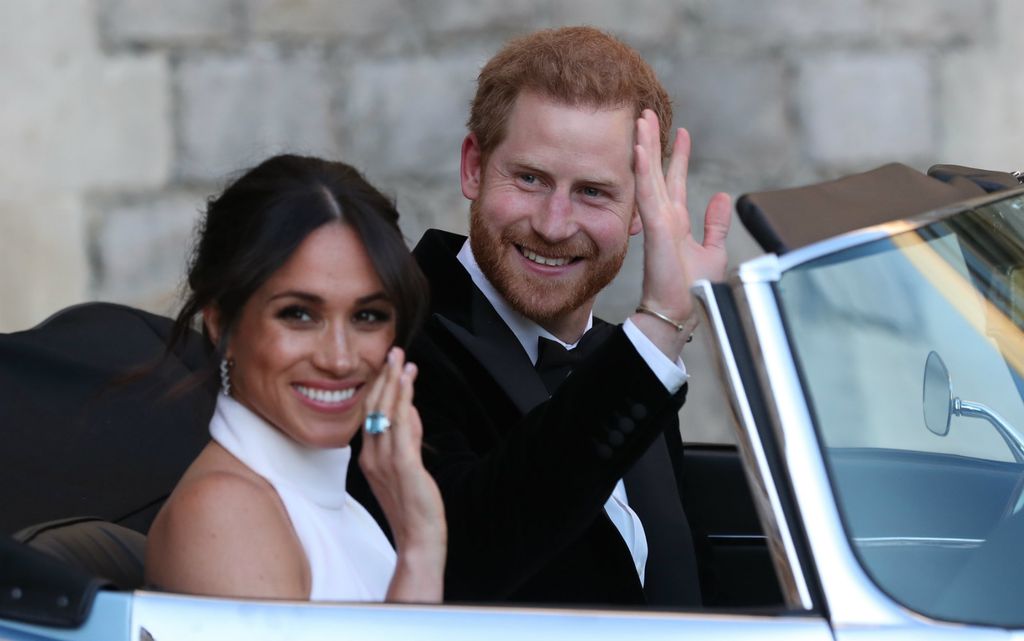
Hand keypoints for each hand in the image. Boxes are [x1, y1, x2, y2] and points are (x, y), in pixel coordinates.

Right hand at [359, 347, 445, 601]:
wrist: (418, 539)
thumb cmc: (413, 506)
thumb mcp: (406, 466)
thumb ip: (407, 438)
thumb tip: (411, 410)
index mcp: (369, 457)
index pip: (370, 414)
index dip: (379, 388)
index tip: (389, 366)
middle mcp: (372, 456)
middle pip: (374, 408)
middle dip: (385, 378)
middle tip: (393, 352)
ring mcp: (385, 460)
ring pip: (386, 412)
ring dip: (394, 382)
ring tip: (401, 359)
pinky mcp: (403, 465)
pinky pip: (401, 426)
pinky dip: (403, 401)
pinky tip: (408, 383)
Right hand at [632, 110, 731, 354]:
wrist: (681, 312)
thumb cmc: (693, 290)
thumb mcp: (712, 250)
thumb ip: (715, 224)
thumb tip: (722, 197)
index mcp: (676, 222)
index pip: (675, 180)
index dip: (678, 155)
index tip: (681, 132)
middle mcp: (664, 217)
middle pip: (656, 171)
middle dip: (653, 141)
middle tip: (648, 113)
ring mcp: (657, 221)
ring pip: (648, 176)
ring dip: (644, 147)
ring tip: (641, 120)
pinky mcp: (655, 229)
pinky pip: (647, 194)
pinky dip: (643, 171)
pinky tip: (639, 149)